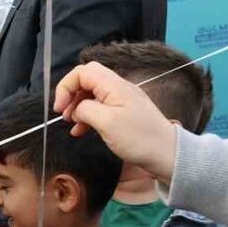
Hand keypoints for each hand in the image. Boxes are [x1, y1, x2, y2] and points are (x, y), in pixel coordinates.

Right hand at [53, 62, 177, 180]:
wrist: (168, 154)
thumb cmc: (138, 138)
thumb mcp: (106, 122)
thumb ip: (85, 109)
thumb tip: (76, 109)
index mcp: (114, 86)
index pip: (82, 72)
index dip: (66, 86)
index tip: (59, 108)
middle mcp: (118, 88)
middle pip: (86, 80)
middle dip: (71, 94)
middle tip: (64, 114)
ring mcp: (122, 100)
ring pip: (92, 94)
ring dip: (78, 107)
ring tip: (71, 124)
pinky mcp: (124, 113)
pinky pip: (100, 108)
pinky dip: (88, 117)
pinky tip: (81, 131)